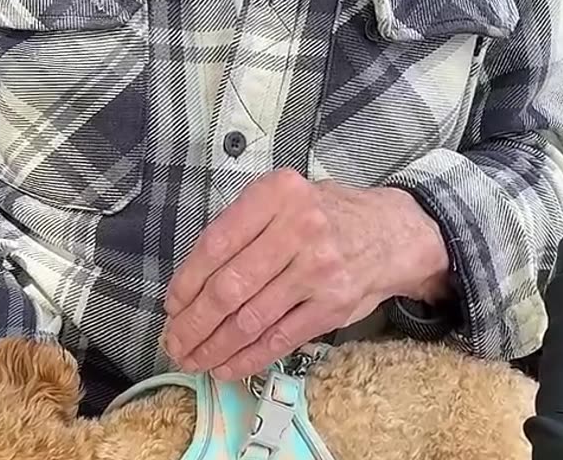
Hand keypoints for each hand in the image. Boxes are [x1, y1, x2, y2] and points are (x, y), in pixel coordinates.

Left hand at [160, 169, 450, 379]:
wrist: (391, 233)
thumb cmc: (324, 216)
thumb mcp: (283, 198)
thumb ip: (242, 226)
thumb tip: (190, 283)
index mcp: (277, 195)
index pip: (217, 244)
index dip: (186, 281)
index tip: (171, 305)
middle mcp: (299, 229)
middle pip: (230, 287)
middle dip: (194, 322)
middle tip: (173, 341)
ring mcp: (318, 270)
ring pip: (250, 318)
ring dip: (214, 346)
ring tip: (192, 358)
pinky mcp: (332, 306)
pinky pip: (279, 338)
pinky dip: (247, 358)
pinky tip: (225, 366)